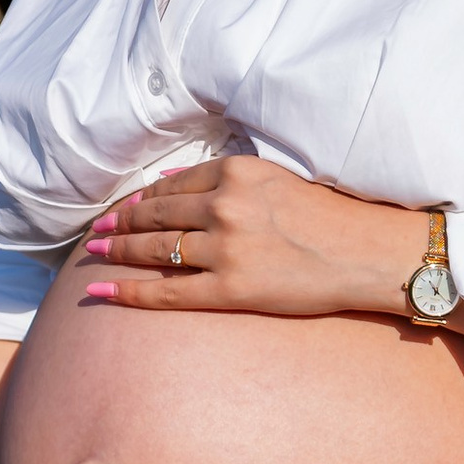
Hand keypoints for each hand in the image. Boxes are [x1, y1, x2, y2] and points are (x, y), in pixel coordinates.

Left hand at [80, 155, 431, 318]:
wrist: (369, 252)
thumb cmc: (333, 216)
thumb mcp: (278, 179)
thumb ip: (230, 178)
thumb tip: (177, 181)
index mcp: (236, 171)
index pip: (172, 183)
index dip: (141, 197)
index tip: (123, 206)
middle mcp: (224, 205)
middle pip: (155, 214)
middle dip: (119, 222)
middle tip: (96, 230)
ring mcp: (226, 247)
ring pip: (154, 249)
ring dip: (116, 251)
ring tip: (94, 253)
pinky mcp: (232, 288)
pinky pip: (168, 292)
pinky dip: (128, 292)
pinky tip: (101, 292)